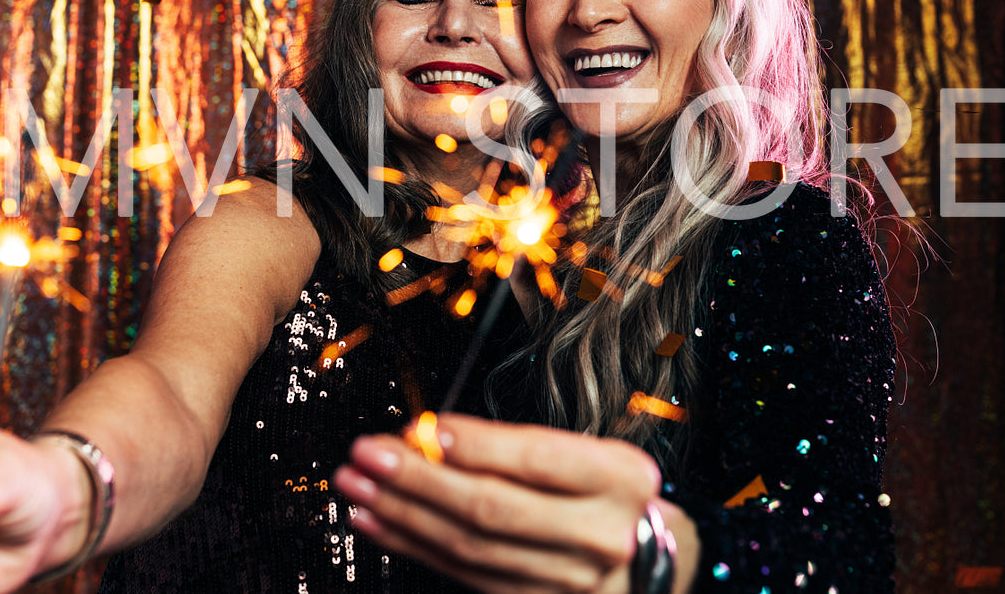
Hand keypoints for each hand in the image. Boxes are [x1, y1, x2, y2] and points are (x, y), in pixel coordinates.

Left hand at [334, 413, 677, 593]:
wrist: (648, 560)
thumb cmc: (604, 492)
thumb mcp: (585, 453)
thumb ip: (516, 447)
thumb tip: (427, 439)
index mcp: (621, 479)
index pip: (538, 459)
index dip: (476, 444)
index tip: (423, 427)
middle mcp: (602, 534)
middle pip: (494, 508)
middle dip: (418, 480)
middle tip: (368, 453)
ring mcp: (571, 582)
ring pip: (469, 547)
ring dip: (401, 515)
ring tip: (356, 485)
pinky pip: (462, 575)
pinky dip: (413, 546)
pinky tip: (377, 522)